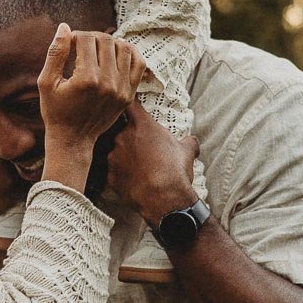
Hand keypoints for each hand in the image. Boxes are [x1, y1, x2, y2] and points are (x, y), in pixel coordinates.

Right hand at [39, 26, 144, 193]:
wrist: (73, 140)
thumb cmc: (55, 110)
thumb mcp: (47, 82)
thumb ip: (56, 53)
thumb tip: (64, 27)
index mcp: (86, 79)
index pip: (87, 39)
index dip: (76, 35)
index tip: (69, 42)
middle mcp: (108, 83)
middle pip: (106, 41)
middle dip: (92, 37)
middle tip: (82, 45)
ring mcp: (122, 90)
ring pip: (124, 48)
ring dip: (110, 43)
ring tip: (97, 50)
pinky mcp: (129, 95)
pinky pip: (139, 64)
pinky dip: (129, 53)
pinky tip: (116, 53)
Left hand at [106, 103, 199, 223]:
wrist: (164, 200)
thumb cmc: (175, 172)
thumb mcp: (188, 152)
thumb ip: (188, 141)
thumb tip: (192, 140)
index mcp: (142, 126)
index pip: (130, 104)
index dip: (130, 103)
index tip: (130, 104)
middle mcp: (123, 137)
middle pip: (121, 130)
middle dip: (130, 137)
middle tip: (143, 149)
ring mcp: (113, 156)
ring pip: (116, 151)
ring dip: (125, 156)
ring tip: (140, 168)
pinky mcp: (110, 175)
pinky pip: (114, 171)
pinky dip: (122, 174)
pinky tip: (134, 181)